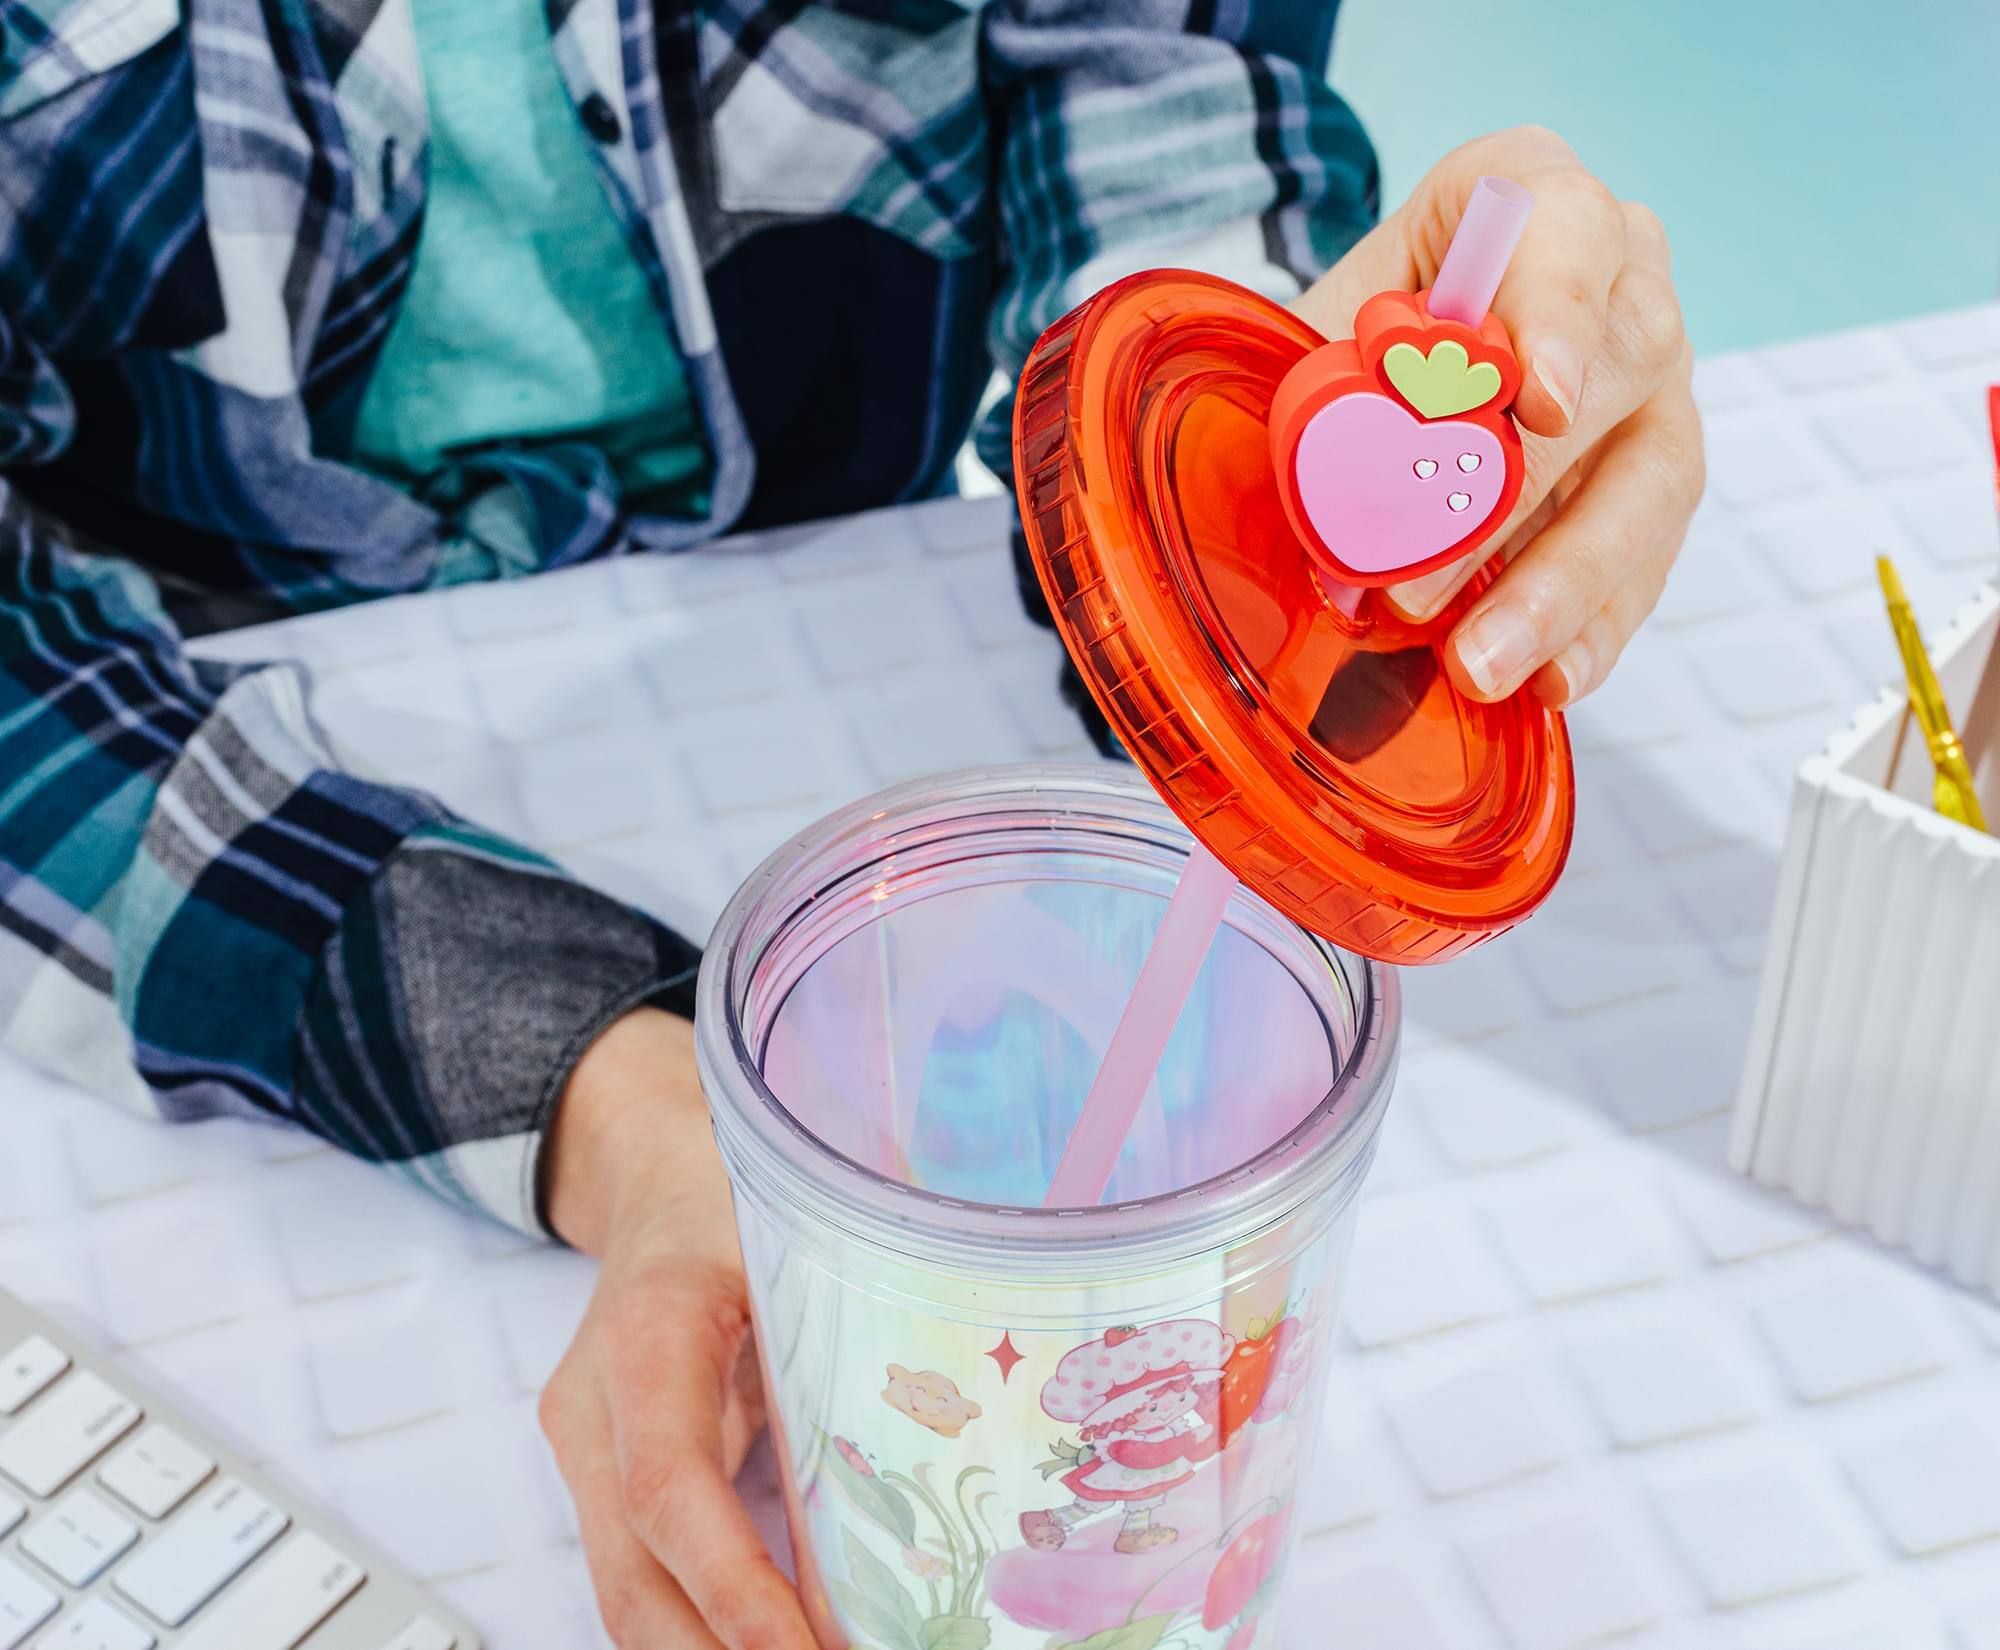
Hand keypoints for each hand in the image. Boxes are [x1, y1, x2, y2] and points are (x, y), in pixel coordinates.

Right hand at [539, 1008, 815, 1649]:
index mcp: (645, 1329)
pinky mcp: (607, 1472)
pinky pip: (646, 1570)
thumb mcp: (802, 1242)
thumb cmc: (738, 1189)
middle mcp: (595, 1404)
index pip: (667, 1487)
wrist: (658, 1168)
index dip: (732, 1586)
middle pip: (634, 1576)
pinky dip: (707, 1625)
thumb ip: (839, 1351)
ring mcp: (588, 1447)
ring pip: (629, 1593)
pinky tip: (781, 1642)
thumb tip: (922, 1490)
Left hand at [1291, 125, 1703, 705]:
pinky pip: (1651, 562)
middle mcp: (1624, 279)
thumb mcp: (1312, 331)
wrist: (1390, 359)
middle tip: (1421, 591)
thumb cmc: (1358, 331)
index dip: (1557, 314)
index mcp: (1532, 202)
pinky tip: (1548, 681)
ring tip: (1477, 665)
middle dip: (1520, 497)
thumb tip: (1284, 483)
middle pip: (1622, 371)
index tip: (1542, 404)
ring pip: (1651, 481)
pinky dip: (1594, 630)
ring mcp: (1655, 385)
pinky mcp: (1657, 481)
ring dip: (1558, 588)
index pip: (1567, 230)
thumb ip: (1303, 376)